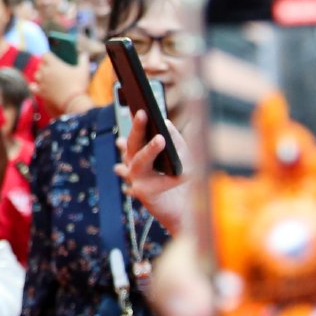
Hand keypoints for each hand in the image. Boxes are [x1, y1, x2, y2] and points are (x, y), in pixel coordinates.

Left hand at [34, 55, 91, 113]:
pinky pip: (32, 87)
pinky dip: (34, 86)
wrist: (73, 102)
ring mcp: (42, 82)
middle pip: (40, 65)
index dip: (48, 56)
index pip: (46, 55)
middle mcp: (46, 72)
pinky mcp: (41, 92)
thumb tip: (84, 54)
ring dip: (40, 75)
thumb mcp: (84, 70)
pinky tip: (37, 86)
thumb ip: (83, 60)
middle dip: (45, 65)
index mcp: (55, 64)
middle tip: (51, 69)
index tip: (52, 59)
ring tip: (46, 78)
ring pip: (36, 75)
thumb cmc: (78, 84)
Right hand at [114, 112, 186, 230]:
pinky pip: (155, 182)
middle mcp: (132, 165)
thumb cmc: (181, 179)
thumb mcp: (182, 154)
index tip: (141, 107)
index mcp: (138, 153)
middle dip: (138, 128)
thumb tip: (166, 124)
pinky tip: (183, 173)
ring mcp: (134, 179)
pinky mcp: (142, 193)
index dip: (137, 121)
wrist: (183, 208)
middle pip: (132, 143)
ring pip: (138, 161)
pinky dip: (170, 178)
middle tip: (143, 113)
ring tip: (160, 139)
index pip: (136, 134)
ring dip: (149, 149)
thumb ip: (175, 140)